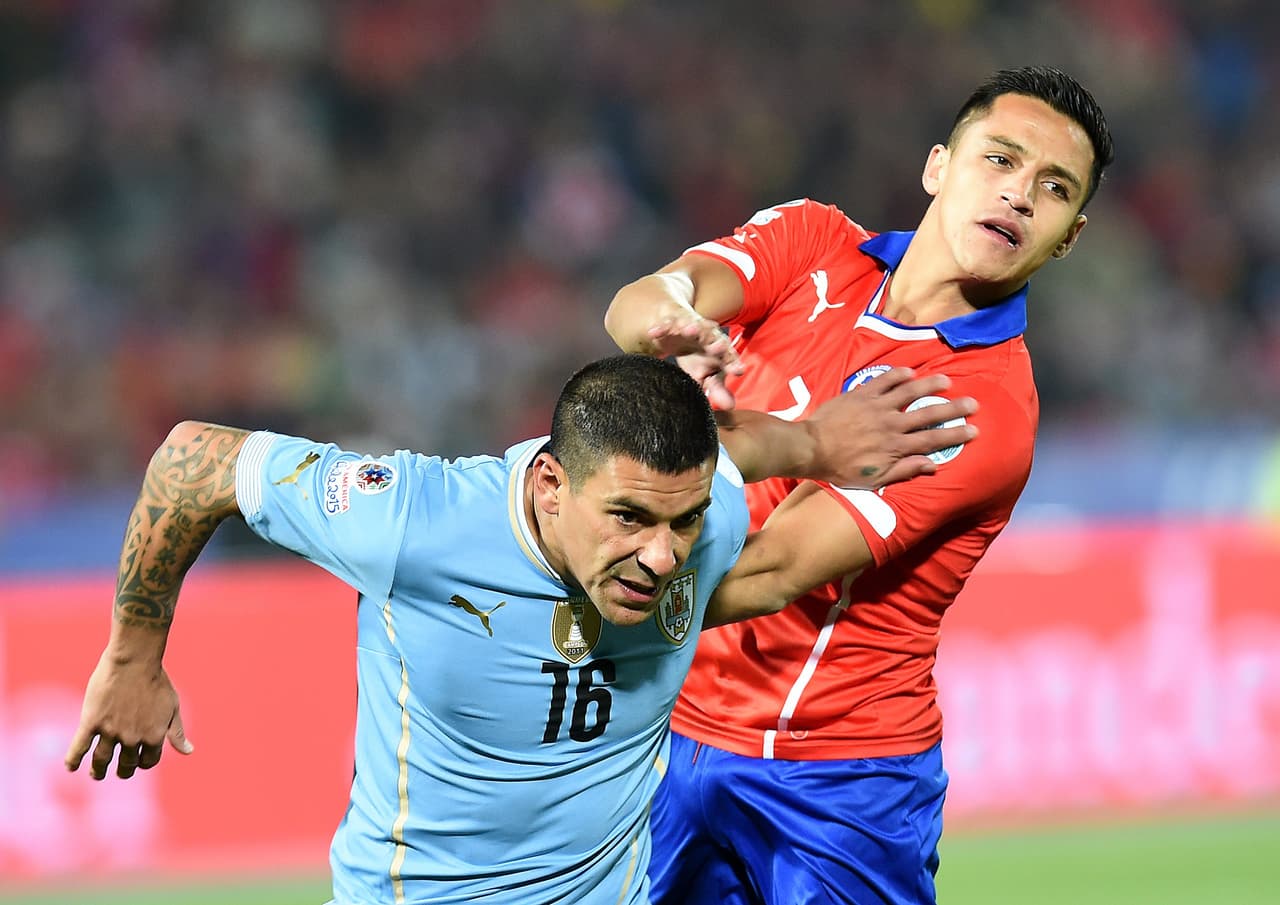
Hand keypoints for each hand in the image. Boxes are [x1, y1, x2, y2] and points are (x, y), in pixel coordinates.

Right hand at [64, 650, 192, 780]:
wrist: (135, 660)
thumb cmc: (157, 681)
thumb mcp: (173, 707)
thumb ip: (177, 732)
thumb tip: (188, 752)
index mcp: (154, 737)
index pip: (148, 761)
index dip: (143, 763)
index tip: (138, 760)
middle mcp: (132, 738)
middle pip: (126, 765)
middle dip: (123, 770)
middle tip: (119, 771)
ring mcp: (110, 732)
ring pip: (101, 761)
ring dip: (98, 771)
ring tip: (97, 774)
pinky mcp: (91, 722)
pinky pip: (78, 748)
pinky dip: (73, 760)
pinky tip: (70, 767)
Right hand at [646, 317, 744, 409]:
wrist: (678, 331)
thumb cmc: (698, 356)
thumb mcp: (707, 375)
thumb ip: (718, 389)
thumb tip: (729, 406)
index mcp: (721, 350)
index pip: (730, 356)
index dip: (734, 363)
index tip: (738, 371)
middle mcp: (709, 336)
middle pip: (714, 338)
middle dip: (715, 342)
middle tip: (716, 349)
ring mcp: (691, 326)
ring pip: (693, 325)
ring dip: (692, 327)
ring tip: (689, 330)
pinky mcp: (672, 322)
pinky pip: (667, 324)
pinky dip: (662, 327)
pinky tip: (654, 332)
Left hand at [806, 368, 978, 488]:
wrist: (812, 448)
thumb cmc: (841, 468)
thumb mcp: (874, 480)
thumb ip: (904, 471)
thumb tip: (932, 466)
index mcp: (896, 447)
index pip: (932, 440)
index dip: (955, 435)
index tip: (974, 429)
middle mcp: (891, 425)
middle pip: (928, 414)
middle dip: (953, 409)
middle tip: (972, 403)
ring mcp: (877, 407)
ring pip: (909, 393)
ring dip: (930, 386)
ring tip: (947, 380)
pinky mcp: (861, 395)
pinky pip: (883, 381)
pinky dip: (897, 375)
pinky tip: (910, 371)